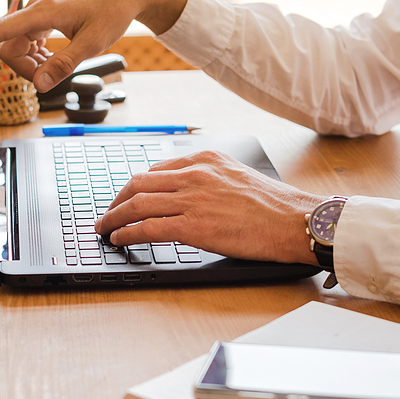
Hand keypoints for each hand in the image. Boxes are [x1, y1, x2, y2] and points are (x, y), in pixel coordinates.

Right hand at [0, 0, 188, 91]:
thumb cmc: (112, 12)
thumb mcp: (94, 43)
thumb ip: (65, 64)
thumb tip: (41, 85)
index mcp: (43, 12)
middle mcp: (35, 7)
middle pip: (10, 46)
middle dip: (24, 68)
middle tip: (52, 78)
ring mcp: (39, 9)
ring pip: (19, 43)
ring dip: (32, 61)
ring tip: (59, 65)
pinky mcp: (45, 13)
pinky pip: (28, 37)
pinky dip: (37, 53)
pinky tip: (54, 57)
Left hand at [94, 151, 326, 264]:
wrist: (294, 221)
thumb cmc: (274, 206)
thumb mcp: (237, 176)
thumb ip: (209, 178)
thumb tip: (187, 192)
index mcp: (205, 159)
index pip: (156, 170)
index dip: (134, 187)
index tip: (127, 198)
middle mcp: (194, 174)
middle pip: (138, 183)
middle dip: (116, 200)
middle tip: (108, 215)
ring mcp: (192, 199)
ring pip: (136, 204)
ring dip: (114, 218)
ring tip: (105, 229)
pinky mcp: (193, 226)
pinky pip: (147, 227)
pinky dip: (126, 233)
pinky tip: (119, 239)